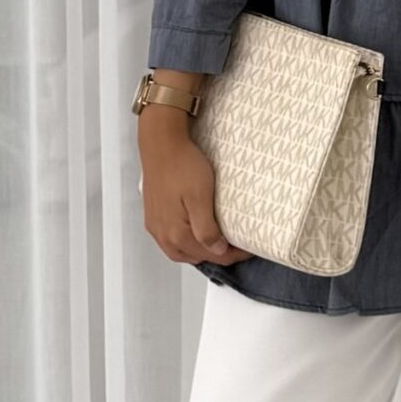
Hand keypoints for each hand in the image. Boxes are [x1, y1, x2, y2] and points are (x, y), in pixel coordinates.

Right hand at [139, 115, 256, 265]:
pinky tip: (194, 233)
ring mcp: (155, 226)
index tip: (248, 248)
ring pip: (180, 252)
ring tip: (217, 243)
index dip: (233, 255)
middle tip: (235, 245)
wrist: (161, 144)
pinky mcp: (152, 216)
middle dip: (216, 255)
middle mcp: (162, 235)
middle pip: (194, 257)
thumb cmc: (183, 166)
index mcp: (176, 233)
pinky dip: (185, 243)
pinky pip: (169, 240)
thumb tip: (217, 250)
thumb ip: (206, 229)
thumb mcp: (200, 197)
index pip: (211, 255)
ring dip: (199, 252)